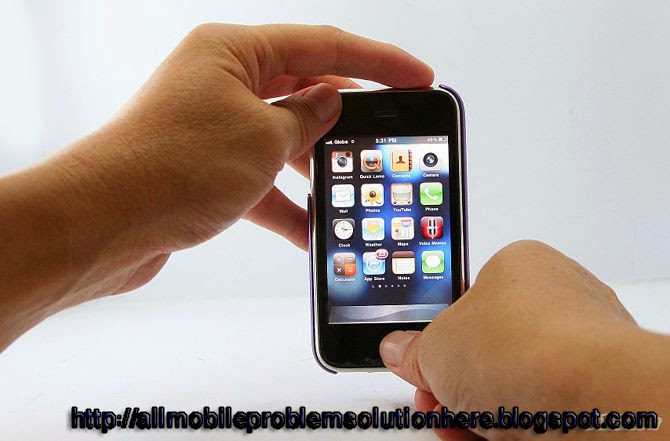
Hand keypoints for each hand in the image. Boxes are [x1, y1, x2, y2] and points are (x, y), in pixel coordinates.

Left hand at [0, 24, 432, 349]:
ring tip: (353, 185)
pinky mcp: (206, 166)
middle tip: (388, 132)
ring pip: (283, 137)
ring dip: (315, 165)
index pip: (323, 46)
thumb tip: (330, 105)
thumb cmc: (173, 168)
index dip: (379, 63)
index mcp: (233, 51)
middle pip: (303, 88)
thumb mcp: (264, 138)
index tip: (418, 78)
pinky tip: (312, 230)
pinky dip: (285, 202)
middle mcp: (220, 80)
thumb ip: (309, 118)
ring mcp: (212, 124)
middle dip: (346, 116)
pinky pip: (259, 177)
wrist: (105, 224)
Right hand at [380, 240, 668, 439]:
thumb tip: (401, 350)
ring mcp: (582, 343)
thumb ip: (413, 350)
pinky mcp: (599, 387)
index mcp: (518, 265)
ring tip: (456, 426)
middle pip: (488, 345)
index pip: (464, 299)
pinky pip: (543, 404)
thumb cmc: (529, 348)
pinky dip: (512, 422)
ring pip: (515, 379)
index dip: (435, 337)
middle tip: (434, 400)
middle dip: (453, 381)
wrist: (596, 400)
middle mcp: (557, 297)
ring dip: (477, 408)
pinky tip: (487, 436)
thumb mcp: (436, 349)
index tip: (421, 363)